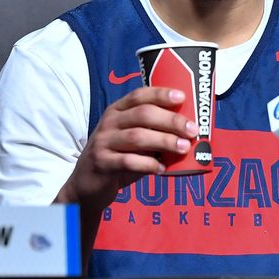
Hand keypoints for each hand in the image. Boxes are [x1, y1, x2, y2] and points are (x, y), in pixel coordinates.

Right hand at [56, 86, 196, 212]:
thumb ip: (151, 132)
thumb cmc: (117, 157)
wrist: (86, 184)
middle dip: (171, 120)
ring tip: (184, 147)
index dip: (160, 94)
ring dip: (164, 141)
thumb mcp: (131, 139)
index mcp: (117, 111)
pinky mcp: (102, 162)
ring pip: (137, 136)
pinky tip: (161, 168)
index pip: (139, 96)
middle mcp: (109, 122)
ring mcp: (103, 142)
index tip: (182, 97)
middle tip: (192, 130)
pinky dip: (148, 164)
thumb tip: (186, 131)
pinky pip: (128, 161)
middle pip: (143, 114)